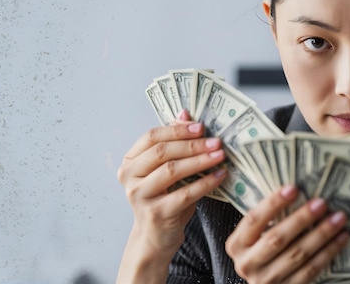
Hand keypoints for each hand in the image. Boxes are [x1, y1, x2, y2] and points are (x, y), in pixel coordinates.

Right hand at [116, 109, 226, 280]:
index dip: (177, 129)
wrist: (155, 236)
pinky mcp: (156, 213)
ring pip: (172, 171)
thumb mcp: (166, 170)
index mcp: (130, 162)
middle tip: (216, 141)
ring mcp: (140, 196)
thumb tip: (184, 113)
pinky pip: (185, 193)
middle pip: (162, 152)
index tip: (200, 126)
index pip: (151, 137)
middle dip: (192, 144)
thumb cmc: (163, 198)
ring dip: (200, 161)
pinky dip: (205, 183)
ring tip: (220, 155)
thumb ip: (173, 142)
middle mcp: (129, 177)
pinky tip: (219, 176)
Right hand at [226, 185, 348, 283]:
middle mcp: (248, 264)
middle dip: (301, 219)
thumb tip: (299, 190)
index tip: (293, 188)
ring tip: (338, 218)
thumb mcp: (255, 236)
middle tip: (322, 202)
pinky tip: (341, 238)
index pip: (253, 220)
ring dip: (321, 234)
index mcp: (237, 244)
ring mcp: (266, 280)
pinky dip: (328, 252)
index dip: (273, 204)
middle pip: (276, 238)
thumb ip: (268, 219)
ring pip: (297, 254)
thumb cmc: (262, 250)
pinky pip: (311, 270)